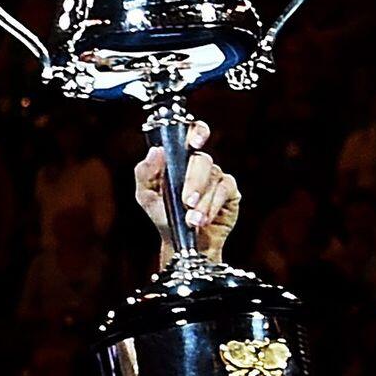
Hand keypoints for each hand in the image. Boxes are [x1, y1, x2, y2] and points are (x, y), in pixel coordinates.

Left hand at [134, 121, 239, 260]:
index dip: (196, 132)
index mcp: (179, 158)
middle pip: (202, 160)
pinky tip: (203, 219)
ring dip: (202, 201)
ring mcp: (216, 177)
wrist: (180, 243)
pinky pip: (225, 191)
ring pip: (214, 178)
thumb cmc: (163, 216)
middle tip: (186, 202)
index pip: (191, 133)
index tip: (195, 143)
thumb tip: (156, 151)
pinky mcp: (230, 192)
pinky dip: (212, 206)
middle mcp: (199, 165)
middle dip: (194, 182)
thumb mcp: (146, 196)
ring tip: (192, 220)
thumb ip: (145, 172)